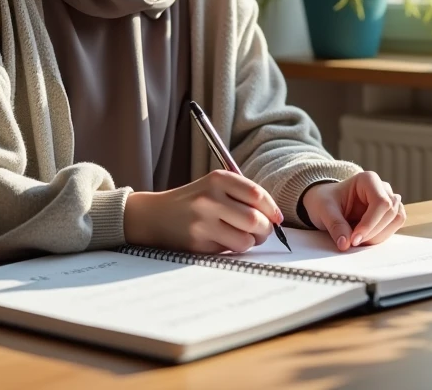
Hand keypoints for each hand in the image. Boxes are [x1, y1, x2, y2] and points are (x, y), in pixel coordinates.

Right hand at [124, 170, 283, 253]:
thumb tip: (275, 217)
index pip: (257, 194)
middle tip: (262, 232)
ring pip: (245, 240)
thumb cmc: (191, 201)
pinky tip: (224, 241)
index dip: (272, 209)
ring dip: (250, 242)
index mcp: (217, 179)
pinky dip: (233, 248)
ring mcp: (202, 221)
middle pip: (255, 219)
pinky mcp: (197, 242)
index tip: (277, 218)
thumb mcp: (213, 186)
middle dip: (265, 230)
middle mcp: (210, 198)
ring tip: (244, 238)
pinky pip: (229, 250)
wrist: (154, 216)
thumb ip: (242, 195)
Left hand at [300, 171, 405, 251]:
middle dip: (372, 232)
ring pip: (396, 220)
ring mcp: (389, 200)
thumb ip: (335, 225)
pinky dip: (381, 237)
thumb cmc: (325, 200)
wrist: (326, 203)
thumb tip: (345, 244)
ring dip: (379, 236)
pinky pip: (394, 227)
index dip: (370, 224)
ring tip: (357, 240)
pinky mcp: (389, 214)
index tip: (354, 240)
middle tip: (353, 242)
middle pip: (391, 212)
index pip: (381, 202)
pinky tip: (364, 239)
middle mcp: (382, 188)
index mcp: (368, 180)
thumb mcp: (324, 210)